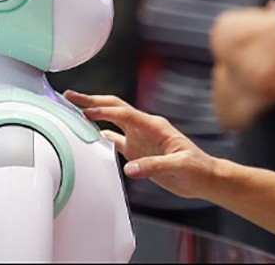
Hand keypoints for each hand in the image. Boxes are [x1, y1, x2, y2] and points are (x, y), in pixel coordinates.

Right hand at [64, 91, 218, 199]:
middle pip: (114, 108)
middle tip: (71, 96)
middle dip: (92, 101)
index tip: (86, 111)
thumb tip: (129, 169)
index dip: (105, 111)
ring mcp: (139, 138)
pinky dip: (100, 135)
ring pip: (111, 121)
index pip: (124, 113)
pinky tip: (89, 134)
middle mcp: (144, 128)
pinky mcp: (137, 150)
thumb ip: (153, 166)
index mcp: (154, 125)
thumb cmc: (197, 168)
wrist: (204, 178)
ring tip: (73, 109)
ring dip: (93, 114)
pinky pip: (114, 139)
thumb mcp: (179, 166)